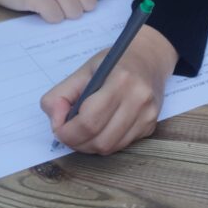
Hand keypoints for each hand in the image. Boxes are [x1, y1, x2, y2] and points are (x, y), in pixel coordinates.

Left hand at [40, 25, 178, 154]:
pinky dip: (105, 142)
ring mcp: (148, 115)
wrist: (149, 59)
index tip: (58, 127)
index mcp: (120, 80)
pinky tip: (102, 127)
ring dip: (90, 145)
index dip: (67, 132)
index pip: (88, 121)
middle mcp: (138, 99)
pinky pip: (121, 146)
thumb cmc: (114, 63)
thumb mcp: (83, 70)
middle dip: (76, 142)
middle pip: (100, 141)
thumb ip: (60, 94)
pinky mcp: (151, 126)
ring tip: (83, 131)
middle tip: (68, 132)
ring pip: (110, 148)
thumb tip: (56, 121)